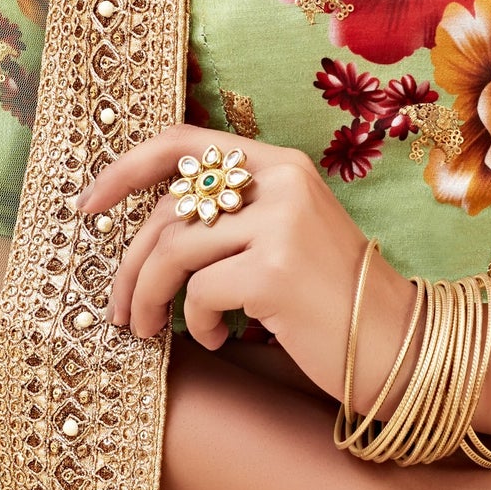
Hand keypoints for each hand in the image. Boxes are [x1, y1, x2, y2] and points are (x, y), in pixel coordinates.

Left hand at [79, 125, 408, 395]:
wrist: (402, 347)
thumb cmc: (334, 300)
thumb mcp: (288, 236)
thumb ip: (233, 217)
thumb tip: (147, 233)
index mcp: (281, 164)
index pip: (181, 142)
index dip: (125, 169)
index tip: (88, 204)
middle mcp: (282, 183)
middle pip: (167, 210)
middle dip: (128, 265)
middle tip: (118, 310)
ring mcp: (280, 224)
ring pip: (172, 252)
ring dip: (146, 300)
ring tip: (148, 331)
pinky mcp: (275, 272)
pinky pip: (199, 294)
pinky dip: (196, 324)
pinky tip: (219, 340)